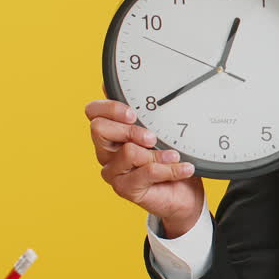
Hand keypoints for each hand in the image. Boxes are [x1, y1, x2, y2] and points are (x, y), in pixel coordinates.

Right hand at [85, 99, 203, 236]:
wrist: (185, 193)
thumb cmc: (170, 157)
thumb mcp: (161, 129)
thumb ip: (143, 110)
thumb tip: (124, 86)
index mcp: (112, 132)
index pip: (93, 112)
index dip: (110, 108)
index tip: (133, 113)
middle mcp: (107, 151)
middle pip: (99, 129)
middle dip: (129, 130)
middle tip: (152, 137)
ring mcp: (113, 171)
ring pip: (128, 152)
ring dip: (157, 153)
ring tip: (174, 156)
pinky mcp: (125, 188)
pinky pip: (146, 172)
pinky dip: (169, 169)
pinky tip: (184, 168)